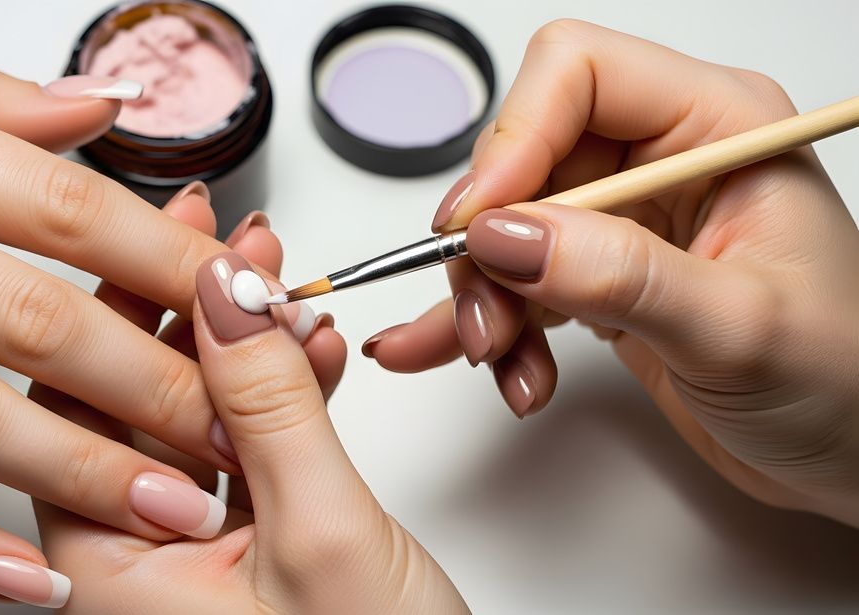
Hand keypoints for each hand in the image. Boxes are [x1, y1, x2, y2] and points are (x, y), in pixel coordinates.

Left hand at [31, 204, 464, 612]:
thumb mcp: (319, 533)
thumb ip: (269, 406)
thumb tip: (228, 294)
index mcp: (108, 572)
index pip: (81, 401)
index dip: (127, 303)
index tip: (176, 236)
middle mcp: (135, 560)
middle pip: (140, 399)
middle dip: (201, 318)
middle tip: (241, 251)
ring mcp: (192, 553)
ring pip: (199, 417)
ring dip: (250, 353)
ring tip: (291, 293)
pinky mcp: (247, 545)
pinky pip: (247, 450)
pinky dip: (283, 399)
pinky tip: (314, 357)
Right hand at [367, 20, 858, 526]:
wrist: (853, 455)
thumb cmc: (845, 380)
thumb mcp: (737, 328)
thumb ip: (620, 275)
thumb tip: (506, 235)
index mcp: (715, 128)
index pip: (579, 75)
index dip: (516, 137)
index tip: (482, 225)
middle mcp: (663, 162)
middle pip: (526, 158)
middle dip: (490, 244)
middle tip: (489, 319)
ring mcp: (629, 222)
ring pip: (507, 227)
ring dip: (487, 297)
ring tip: (504, 362)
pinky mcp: (603, 277)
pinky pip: (517, 281)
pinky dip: (488, 323)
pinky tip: (463, 357)